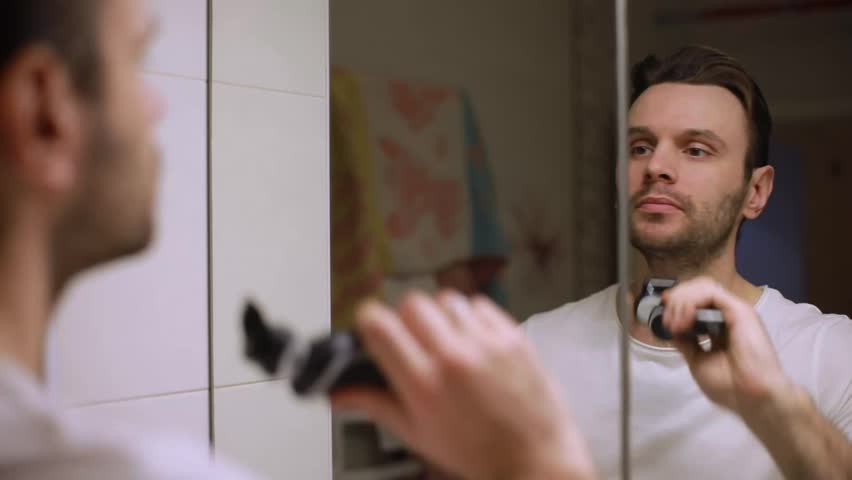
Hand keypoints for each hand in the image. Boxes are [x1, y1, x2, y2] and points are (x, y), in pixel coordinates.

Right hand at [331, 290, 595, 479]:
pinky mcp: (512, 336)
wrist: (533, 458)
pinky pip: (479, 304)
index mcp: (423, 384)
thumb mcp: (416, 433)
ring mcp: (486, 344)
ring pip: (446, 299)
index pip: (379, 325)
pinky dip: (471, 316)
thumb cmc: (476, 452)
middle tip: (413, 340)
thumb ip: (373, 404)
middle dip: (406, 319)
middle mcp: (453, 358)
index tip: (374, 331)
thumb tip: (336, 393)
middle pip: (411, 303)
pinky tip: (473, 339)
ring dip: (439, 315)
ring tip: (446, 340)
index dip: (370, 323)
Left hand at [662, 277, 794, 416]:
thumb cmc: (730, 384)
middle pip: (697, 288)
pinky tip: (686, 321)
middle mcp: (727, 314)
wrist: (752, 397)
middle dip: (676, 299)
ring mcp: (734, 310)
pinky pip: (710, 292)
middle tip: (667, 321)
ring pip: (703, 286)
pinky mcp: (739, 310)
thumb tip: (672, 330)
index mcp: (719, 326)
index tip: (663, 312)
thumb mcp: (698, 361)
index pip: (696, 300)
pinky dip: (691, 302)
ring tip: (676, 324)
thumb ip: (686, 343)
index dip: (677, 300)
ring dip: (682, 300)